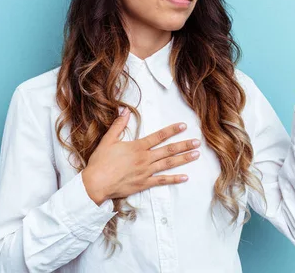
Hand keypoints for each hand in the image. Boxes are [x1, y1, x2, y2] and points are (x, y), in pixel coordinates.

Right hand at [81, 108, 200, 205]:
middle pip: (168, 150)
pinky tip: (185, 177)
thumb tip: (124, 110)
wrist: (96, 183)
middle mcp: (145, 158)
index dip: (172, 130)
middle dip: (184, 145)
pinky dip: (174, 179)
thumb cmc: (100, 162)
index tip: (183, 126)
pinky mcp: (144, 184)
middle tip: (197, 142)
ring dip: (183, 159)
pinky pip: (162, 181)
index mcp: (137, 147)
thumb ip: (118, 125)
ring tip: (195, 155)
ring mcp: (146, 172)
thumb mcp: (108, 140)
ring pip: (168, 164)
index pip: (158, 136)